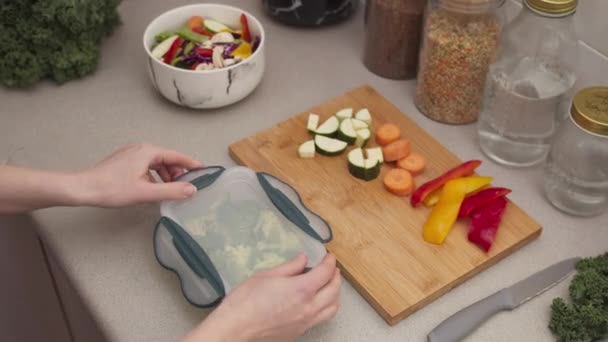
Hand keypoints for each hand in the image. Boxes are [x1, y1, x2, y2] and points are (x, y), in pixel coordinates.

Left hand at [81, 143, 202, 206]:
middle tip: (184, 188)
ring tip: (169, 191)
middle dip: (177, 173)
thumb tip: (192, 189)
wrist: (83, 189)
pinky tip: (153, 189)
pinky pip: (147, 167)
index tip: (204, 170)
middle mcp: (141, 149)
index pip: (177, 156)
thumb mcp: (146, 192)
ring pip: (157, 164)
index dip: (192, 164)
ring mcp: (132, 154)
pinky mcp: (125, 162)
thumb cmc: (111, 189)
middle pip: (168, 159)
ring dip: (166, 176)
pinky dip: (154, 177)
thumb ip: (172, 190)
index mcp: (148, 151)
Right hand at [185, 253, 340, 341]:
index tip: (329, 256)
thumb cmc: (246, 300)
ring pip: (332, 309)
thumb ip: (289, 267)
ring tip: (330, 286)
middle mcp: (309, 307)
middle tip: (332, 269)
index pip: (325, 272)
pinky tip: (317, 303)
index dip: (330, 262)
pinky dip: (325, 308)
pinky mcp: (299, 333)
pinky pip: (320, 319)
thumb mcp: (266, 275)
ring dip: (335, 295)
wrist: (235, 328)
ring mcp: (306, 323)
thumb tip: (303, 259)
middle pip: (334, 291)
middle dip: (336, 277)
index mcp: (302, 289)